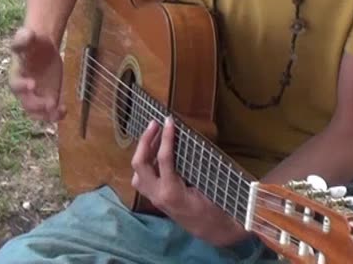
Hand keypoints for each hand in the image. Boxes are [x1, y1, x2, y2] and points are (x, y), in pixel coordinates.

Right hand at [9, 26, 65, 123]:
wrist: (43, 47)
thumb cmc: (32, 42)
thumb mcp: (27, 36)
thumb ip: (24, 37)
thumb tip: (27, 34)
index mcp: (16, 74)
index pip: (15, 84)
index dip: (21, 86)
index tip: (32, 84)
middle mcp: (24, 89)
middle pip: (26, 102)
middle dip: (36, 104)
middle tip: (49, 103)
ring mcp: (36, 95)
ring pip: (37, 111)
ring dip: (46, 114)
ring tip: (57, 111)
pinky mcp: (47, 97)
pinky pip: (49, 111)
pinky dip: (55, 114)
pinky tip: (64, 110)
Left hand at [131, 117, 251, 248]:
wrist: (213, 232)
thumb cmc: (215, 208)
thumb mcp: (207, 186)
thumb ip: (193, 166)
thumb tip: (184, 142)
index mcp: (172, 192)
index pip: (164, 158)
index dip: (166, 137)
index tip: (169, 121)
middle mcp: (158, 195)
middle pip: (139, 163)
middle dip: (144, 141)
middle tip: (155, 124)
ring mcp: (154, 198)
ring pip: (137, 172)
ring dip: (143, 152)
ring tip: (154, 136)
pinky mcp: (156, 199)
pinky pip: (142, 179)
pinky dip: (146, 163)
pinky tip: (156, 155)